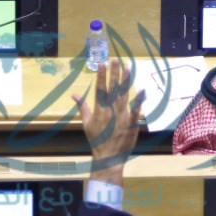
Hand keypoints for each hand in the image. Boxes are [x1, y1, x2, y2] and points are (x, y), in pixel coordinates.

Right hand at [73, 59, 143, 184]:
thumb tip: (73, 94)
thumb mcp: (85, 123)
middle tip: (115, 59)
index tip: (102, 63)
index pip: (100, 88)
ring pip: (124, 95)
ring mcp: (121, 116)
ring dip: (125, 81)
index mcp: (99, 109)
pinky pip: (136, 110)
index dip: (101, 75)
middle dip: (114, 73)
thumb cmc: (96, 139)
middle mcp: (110, 110)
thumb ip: (81, 107)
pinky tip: (142, 90)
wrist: (108, 155)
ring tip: (127, 67)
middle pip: (112, 88)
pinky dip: (139, 101)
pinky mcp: (131, 122)